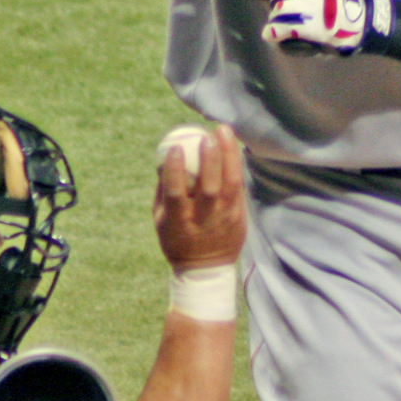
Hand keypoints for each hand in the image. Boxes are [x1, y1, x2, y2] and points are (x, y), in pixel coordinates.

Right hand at [153, 124, 245, 269]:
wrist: (205, 269)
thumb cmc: (177, 239)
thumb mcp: (161, 221)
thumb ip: (162, 191)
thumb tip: (163, 160)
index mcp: (178, 220)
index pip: (176, 193)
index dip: (175, 170)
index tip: (176, 148)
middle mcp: (203, 218)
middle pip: (209, 186)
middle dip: (209, 159)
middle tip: (206, 135)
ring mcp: (224, 217)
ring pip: (230, 183)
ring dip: (228, 155)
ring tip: (223, 131)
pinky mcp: (238, 215)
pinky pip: (239, 186)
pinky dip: (236, 164)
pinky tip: (233, 146)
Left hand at [249, 0, 369, 52]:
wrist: (363, 24)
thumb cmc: (336, 3)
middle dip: (276, 1)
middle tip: (286, 10)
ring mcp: (319, 6)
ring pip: (278, 9)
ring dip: (276, 18)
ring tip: (283, 23)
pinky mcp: (315, 27)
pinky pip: (281, 26)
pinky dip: (274, 31)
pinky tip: (274, 34)